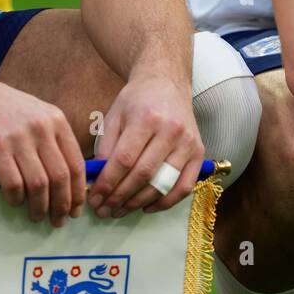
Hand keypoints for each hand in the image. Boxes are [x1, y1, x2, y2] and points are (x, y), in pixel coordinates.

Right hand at [0, 73, 85, 227]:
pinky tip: (14, 202)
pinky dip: (16, 199)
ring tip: (37, 217)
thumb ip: (49, 137)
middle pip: (61, 177)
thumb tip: (64, 176)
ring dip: (40, 207)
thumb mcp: (32, 112)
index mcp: (55, 119)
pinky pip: (14, 184)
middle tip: (59, 220)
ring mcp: (19, 137)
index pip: (76, 163)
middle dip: (62, 205)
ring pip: (40, 185)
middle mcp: (41, 127)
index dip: (78, 191)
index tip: (76, 208)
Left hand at [88, 73, 203, 216]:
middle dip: (119, 197)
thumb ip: (105, 147)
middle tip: (103, 210)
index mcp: (146, 118)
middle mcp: (171, 130)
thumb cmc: (137, 101)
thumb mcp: (114, 115)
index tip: (94, 198)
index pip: (124, 160)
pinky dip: (165, 202)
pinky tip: (146, 207)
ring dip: (138, 204)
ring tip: (119, 211)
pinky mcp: (199, 153)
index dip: (107, 184)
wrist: (167, 83)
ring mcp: (188, 143)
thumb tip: (97, 181)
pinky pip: (184, 187)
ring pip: (163, 184)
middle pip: (143, 175)